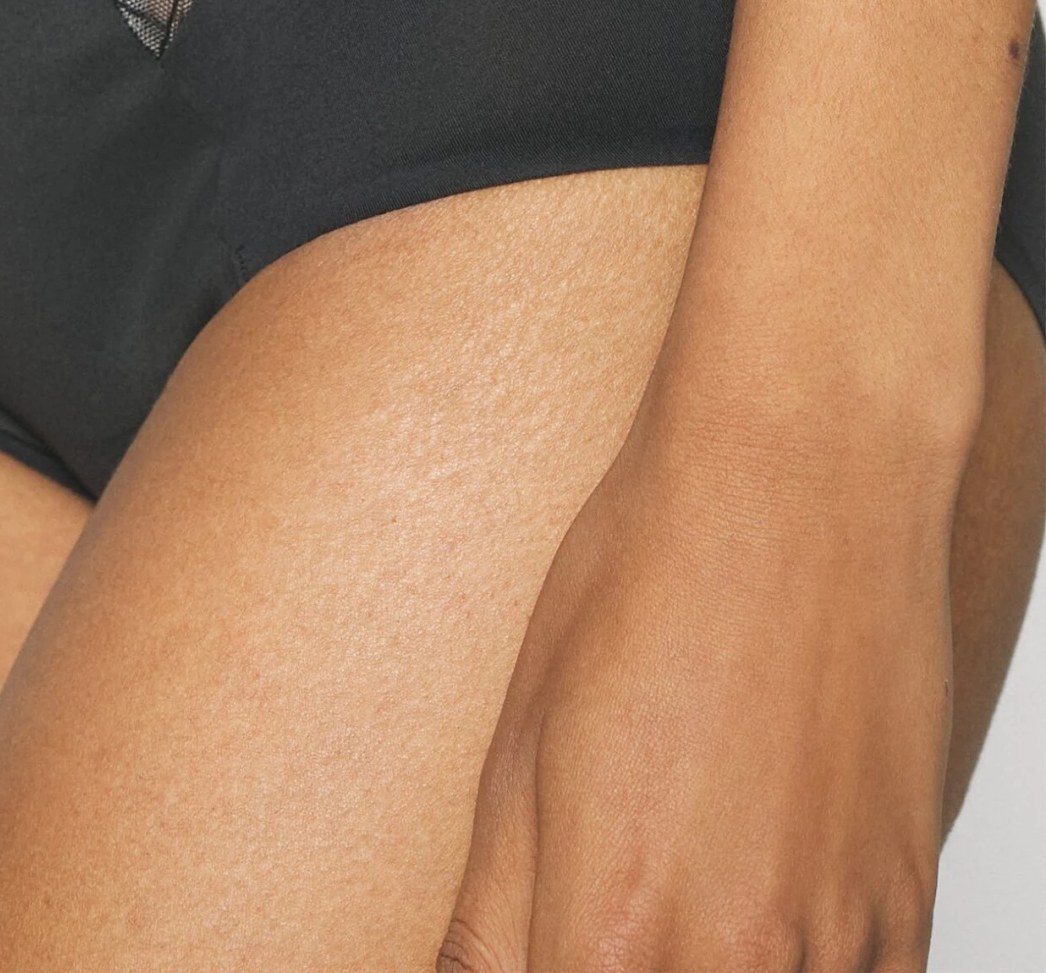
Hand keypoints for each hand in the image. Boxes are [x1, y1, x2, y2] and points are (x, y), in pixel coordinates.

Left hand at [439, 372, 960, 972]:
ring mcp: (835, 940)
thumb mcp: (521, 744)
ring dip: (709, 971)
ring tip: (684, 883)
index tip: (549, 942)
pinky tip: (758, 902)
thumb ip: (488, 920)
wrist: (800, 475)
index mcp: (611, 928)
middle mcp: (734, 962)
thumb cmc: (648, 572)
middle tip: (602, 905)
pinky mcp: (908, 903)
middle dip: (617, 969)